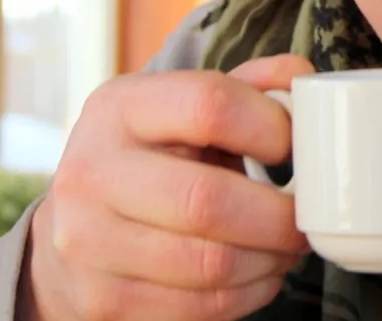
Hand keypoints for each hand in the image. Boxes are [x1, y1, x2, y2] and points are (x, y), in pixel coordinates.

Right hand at [21, 55, 314, 320]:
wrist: (78, 223)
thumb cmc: (155, 154)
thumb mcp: (186, 104)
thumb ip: (250, 87)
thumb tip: (304, 83)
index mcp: (120, 108)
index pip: (210, 106)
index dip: (271, 128)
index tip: (292, 147)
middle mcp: (91, 173)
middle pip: (207, 201)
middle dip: (277, 216)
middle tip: (303, 218)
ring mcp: (88, 243)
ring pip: (210, 265)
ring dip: (269, 260)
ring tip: (285, 245)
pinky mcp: (102, 302)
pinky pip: (202, 308)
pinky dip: (249, 294)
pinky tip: (257, 271)